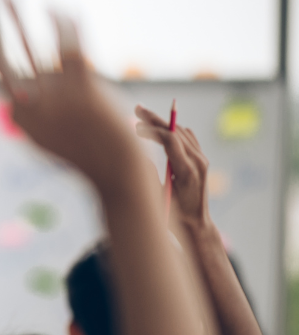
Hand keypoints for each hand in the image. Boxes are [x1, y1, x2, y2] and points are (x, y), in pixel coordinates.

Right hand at [0, 0, 143, 191]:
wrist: (115, 167)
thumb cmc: (83, 151)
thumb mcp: (46, 136)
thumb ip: (29, 112)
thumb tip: (18, 91)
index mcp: (18, 115)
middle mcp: (31, 103)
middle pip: (2, 54)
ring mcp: (56, 94)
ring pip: (29, 44)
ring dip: (16, 14)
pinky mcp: (83, 84)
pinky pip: (67, 44)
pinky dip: (60, 22)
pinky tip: (55, 6)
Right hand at [135, 107, 210, 229]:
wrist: (196, 225)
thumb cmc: (173, 216)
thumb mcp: (157, 196)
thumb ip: (148, 173)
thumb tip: (135, 152)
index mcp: (187, 172)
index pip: (170, 140)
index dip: (151, 129)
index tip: (134, 126)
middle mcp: (198, 163)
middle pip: (176, 131)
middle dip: (155, 119)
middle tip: (137, 109)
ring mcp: (202, 160)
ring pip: (181, 132)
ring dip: (162, 123)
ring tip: (142, 117)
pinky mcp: (201, 160)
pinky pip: (187, 138)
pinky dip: (172, 130)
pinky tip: (159, 128)